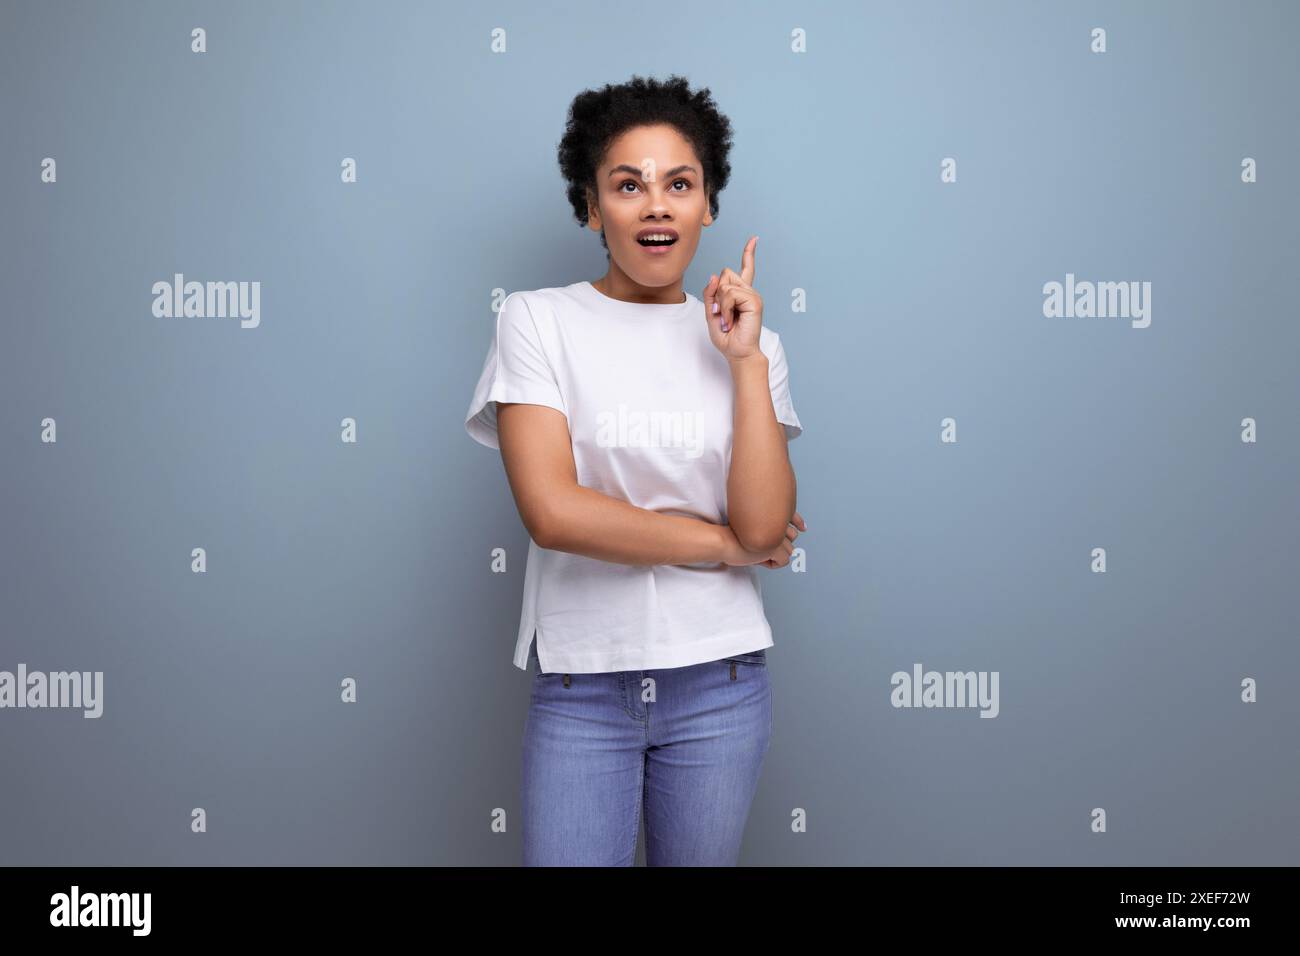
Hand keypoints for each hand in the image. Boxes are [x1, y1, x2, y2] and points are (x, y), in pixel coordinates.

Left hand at [703, 236, 762, 362]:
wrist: (737, 353)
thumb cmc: (726, 337)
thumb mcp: (712, 313)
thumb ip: (711, 294)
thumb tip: (715, 275)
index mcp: (741, 293)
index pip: (745, 269)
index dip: (748, 253)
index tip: (754, 239)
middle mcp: (749, 291)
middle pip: (726, 273)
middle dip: (717, 293)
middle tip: (722, 314)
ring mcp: (753, 295)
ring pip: (726, 284)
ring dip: (721, 304)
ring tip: (728, 320)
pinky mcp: (754, 301)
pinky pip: (730, 294)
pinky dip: (726, 308)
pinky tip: (731, 320)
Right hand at [721, 511, 806, 567]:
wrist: (722, 540)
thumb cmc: (732, 537)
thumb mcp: (752, 530)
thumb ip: (766, 530)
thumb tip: (782, 543)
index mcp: (772, 512)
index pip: (791, 520)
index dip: (794, 525)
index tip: (801, 528)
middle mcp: (777, 522)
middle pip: (791, 539)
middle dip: (779, 548)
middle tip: (759, 550)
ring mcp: (777, 535)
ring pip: (789, 552)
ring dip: (776, 556)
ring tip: (757, 554)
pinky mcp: (775, 546)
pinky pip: (783, 561)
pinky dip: (772, 564)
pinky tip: (757, 560)